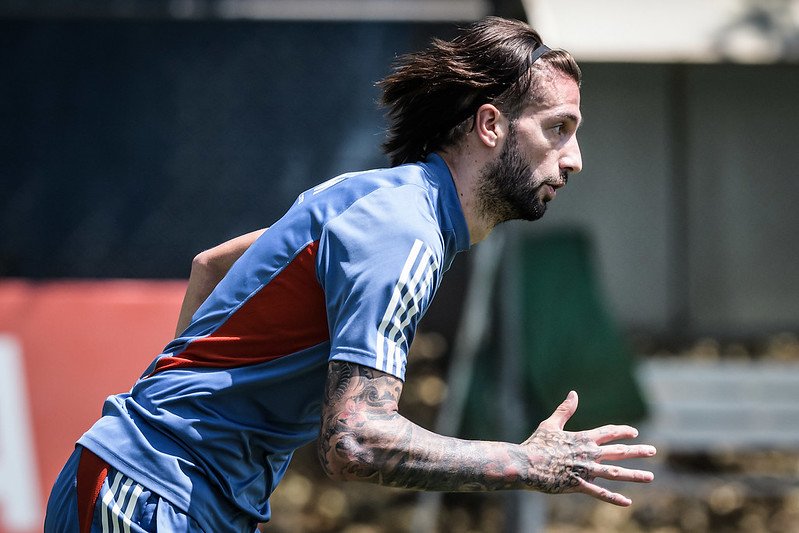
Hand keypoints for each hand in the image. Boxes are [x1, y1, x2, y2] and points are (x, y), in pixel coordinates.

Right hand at [521, 390, 655, 505]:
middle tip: (653, 451)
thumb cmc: (536, 444)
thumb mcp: (550, 424)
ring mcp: (585, 470)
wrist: (526, 464)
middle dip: (637, 451)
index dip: (622, 431)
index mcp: (582, 438)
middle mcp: (588, 454)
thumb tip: (574, 393)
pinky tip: (627, 502)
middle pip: (618, 451)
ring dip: (634, 475)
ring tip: (650, 476)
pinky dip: (614, 498)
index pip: (608, 433)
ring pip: (615, 472)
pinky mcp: (578, 485)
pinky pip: (600, 493)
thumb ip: (565, 410)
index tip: (634, 432)